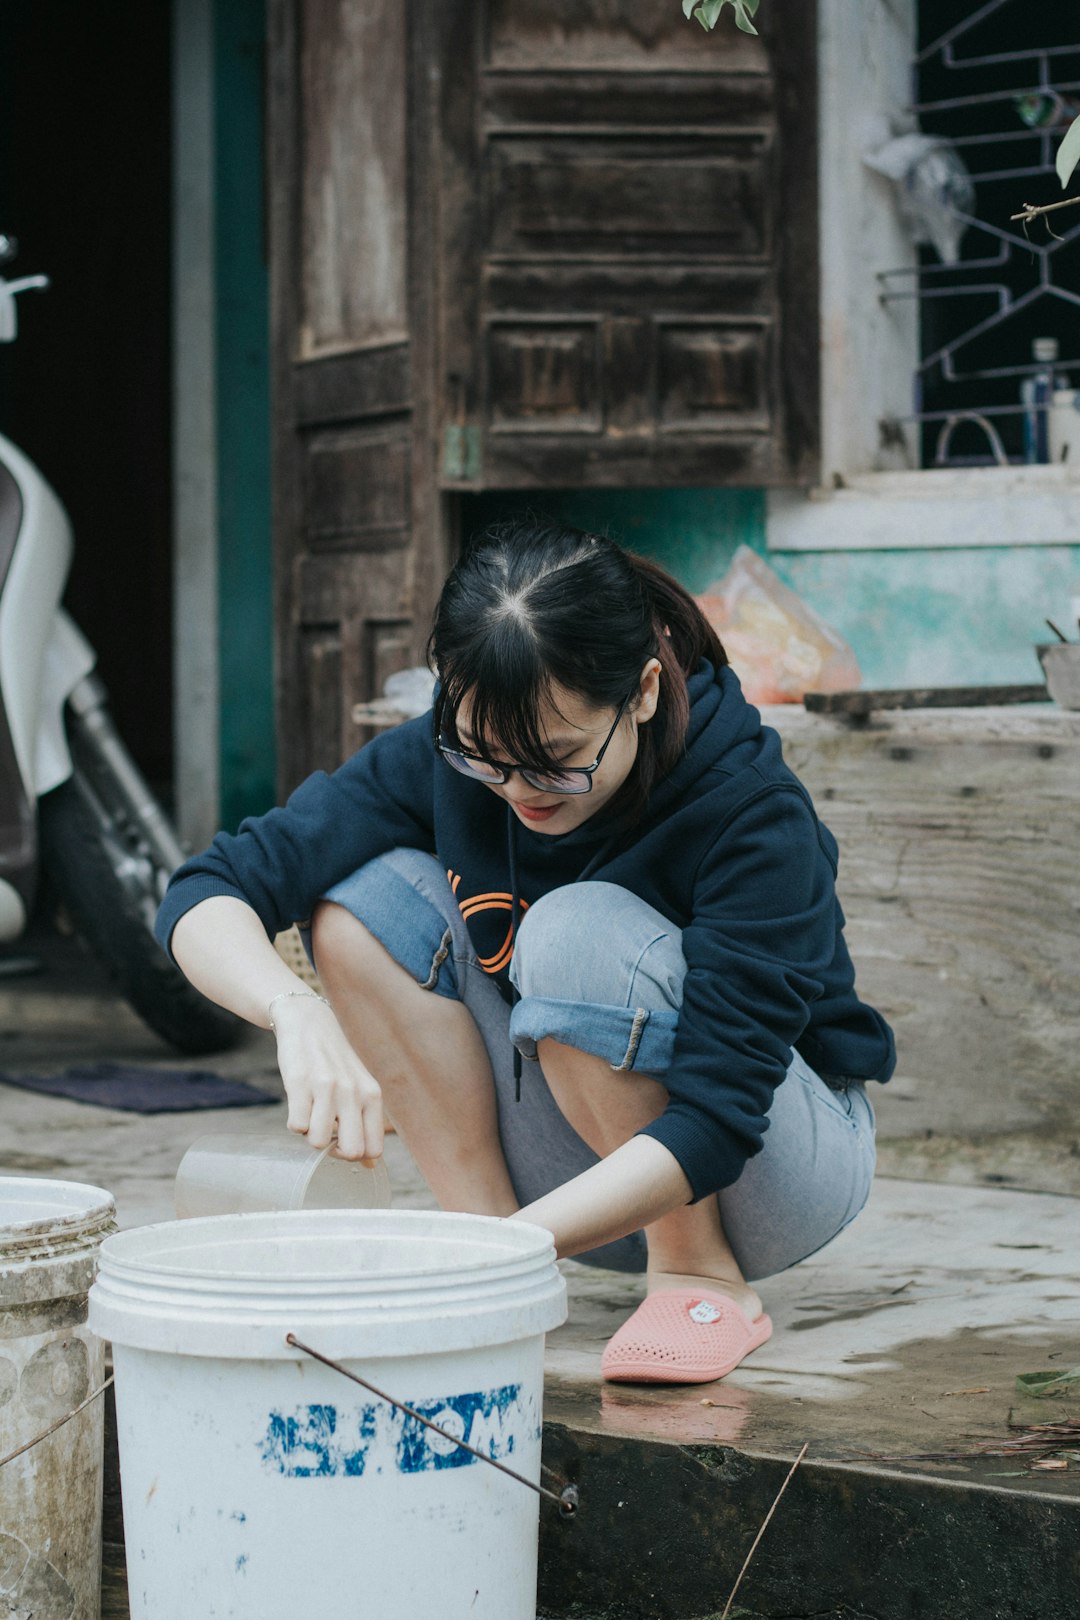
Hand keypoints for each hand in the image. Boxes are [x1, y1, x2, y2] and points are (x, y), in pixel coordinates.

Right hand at [270, 996, 383, 1163]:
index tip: (342, 1143)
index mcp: (372, 1096)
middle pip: (351, 1151)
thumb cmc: (335, 1063)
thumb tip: (370, 1166)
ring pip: (318, 1142)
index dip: (356, 1156)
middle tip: (324, 1134)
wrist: (309, 1022)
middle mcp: (353, 1092)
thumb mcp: (360, 1089)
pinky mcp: (300, 1083)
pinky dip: (294, 1122)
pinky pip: (296, 1126)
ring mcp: (327, 1087)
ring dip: (310, 1135)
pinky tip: (299, 1104)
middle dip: (333, 1153)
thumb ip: (366, 1124)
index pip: (374, 1149)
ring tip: (311, 1114)